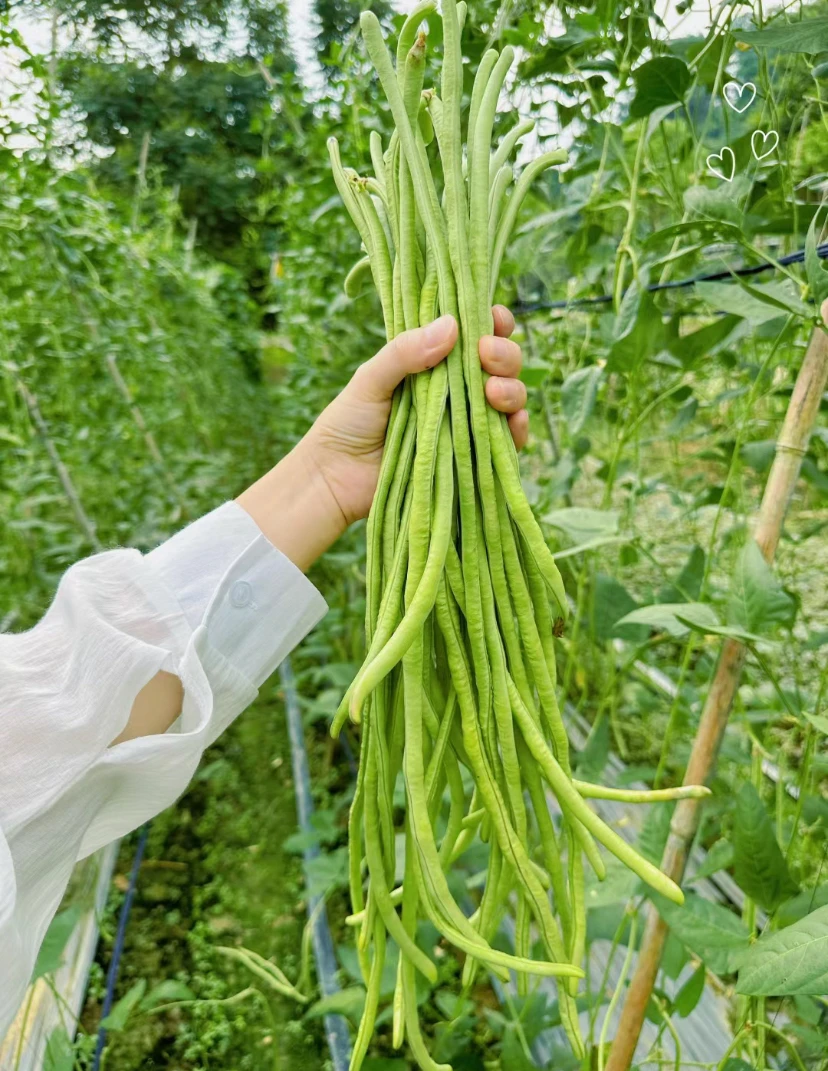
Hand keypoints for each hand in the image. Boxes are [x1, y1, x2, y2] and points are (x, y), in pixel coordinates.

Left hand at [302, 305, 527, 525]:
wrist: (336, 479)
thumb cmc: (347, 423)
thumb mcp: (371, 378)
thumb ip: (405, 352)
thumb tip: (451, 325)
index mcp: (433, 361)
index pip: (473, 333)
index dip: (492, 322)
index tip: (493, 319)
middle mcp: (455, 388)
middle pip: (499, 362)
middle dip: (504, 354)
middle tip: (486, 355)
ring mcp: (465, 422)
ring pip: (509, 397)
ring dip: (512, 389)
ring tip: (492, 392)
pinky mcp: (471, 456)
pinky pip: (506, 441)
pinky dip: (517, 429)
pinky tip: (513, 422)